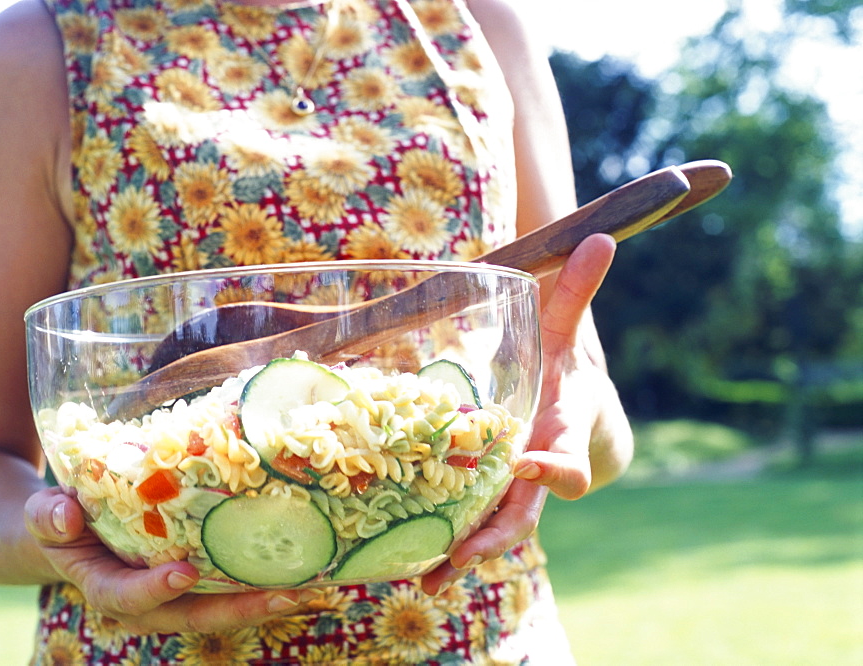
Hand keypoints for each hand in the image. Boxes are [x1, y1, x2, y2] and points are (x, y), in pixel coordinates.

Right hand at [24, 487, 315, 633]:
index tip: (183, 573)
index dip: (154, 590)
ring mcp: (177, 594)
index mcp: (105, 587)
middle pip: (193, 615)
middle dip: (239, 610)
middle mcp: (146, 601)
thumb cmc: (60, 520)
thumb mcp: (44, 515)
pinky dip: (268, 583)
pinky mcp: (200, 580)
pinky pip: (232, 587)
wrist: (74, 529)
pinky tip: (308, 573)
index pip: (127, 598)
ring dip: (266, 601)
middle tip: (283, 596)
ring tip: (312, 589)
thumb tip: (67, 514)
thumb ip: (48, 516)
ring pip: (222, 608)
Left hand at [420, 234, 616, 594]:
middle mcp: (539, 473)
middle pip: (527, 514)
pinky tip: (408, 568)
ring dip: (463, 555)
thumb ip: (578, 292)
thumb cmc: (567, 375)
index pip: (570, 462)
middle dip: (498, 534)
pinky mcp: (489, 500)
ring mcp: (514, 492)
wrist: (573, 419)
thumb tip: (600, 237)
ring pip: (493, 531)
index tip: (527, 460)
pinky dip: (444, 548)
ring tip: (425, 579)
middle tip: (465, 554)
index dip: (555, 467)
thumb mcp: (570, 335)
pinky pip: (469, 526)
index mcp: (562, 434)